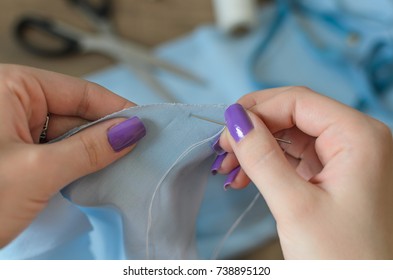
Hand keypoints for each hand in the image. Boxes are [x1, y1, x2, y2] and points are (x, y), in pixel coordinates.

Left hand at [0, 64, 145, 246]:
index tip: (146, 125)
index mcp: (10, 89)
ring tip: (123, 167)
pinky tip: (96, 177)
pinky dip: (78, 167)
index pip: (80, 92)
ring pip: (69, 137)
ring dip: (94, 155)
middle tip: (139, 152)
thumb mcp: (37, 170)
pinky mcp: (16, 157)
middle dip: (107, 136)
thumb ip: (90, 149)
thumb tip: (130, 131)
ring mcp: (13, 133)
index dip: (116, 109)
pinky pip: (58, 155)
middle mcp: (12, 106)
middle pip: (77, 115)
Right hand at [216, 86, 392, 258]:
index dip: (256, 110)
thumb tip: (235, 119)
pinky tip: (245, 177)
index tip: (225, 131)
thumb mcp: (295, 206)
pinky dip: (267, 164)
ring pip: (290, 136)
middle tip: (222, 151)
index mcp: (360, 136)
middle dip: (253, 131)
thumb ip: (262, 157)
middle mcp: (357, 140)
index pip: (298, 101)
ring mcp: (347, 158)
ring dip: (256, 148)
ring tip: (229, 169)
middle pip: (293, 115)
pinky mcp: (334, 176)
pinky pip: (294, 157)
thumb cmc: (344, 261)